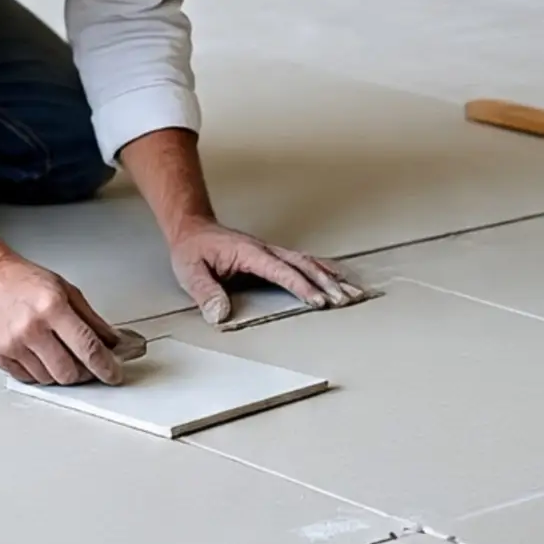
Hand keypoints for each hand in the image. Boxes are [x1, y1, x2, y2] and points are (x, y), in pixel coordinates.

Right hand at [0, 251, 125, 385]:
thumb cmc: (23, 281)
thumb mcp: (65, 290)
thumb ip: (91, 319)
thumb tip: (113, 343)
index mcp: (52, 306)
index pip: (87, 347)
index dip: (105, 366)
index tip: (113, 374)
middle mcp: (31, 327)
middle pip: (68, 372)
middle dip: (83, 373)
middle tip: (86, 365)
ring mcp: (12, 344)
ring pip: (48, 379)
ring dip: (59, 372)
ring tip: (56, 351)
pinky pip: (28, 379)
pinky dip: (39, 372)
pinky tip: (38, 354)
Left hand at [167, 218, 363, 324]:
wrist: (192, 229)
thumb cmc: (192, 249)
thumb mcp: (191, 272)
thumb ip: (206, 293)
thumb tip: (220, 315)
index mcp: (249, 253)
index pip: (281, 271)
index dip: (301, 286)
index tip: (319, 301)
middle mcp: (265, 250)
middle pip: (303, 264)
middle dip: (327, 282)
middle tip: (347, 299)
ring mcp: (270, 252)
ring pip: (307, 262)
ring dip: (330, 277)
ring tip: (353, 292)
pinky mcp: (271, 257)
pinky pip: (301, 262)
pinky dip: (322, 270)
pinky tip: (335, 277)